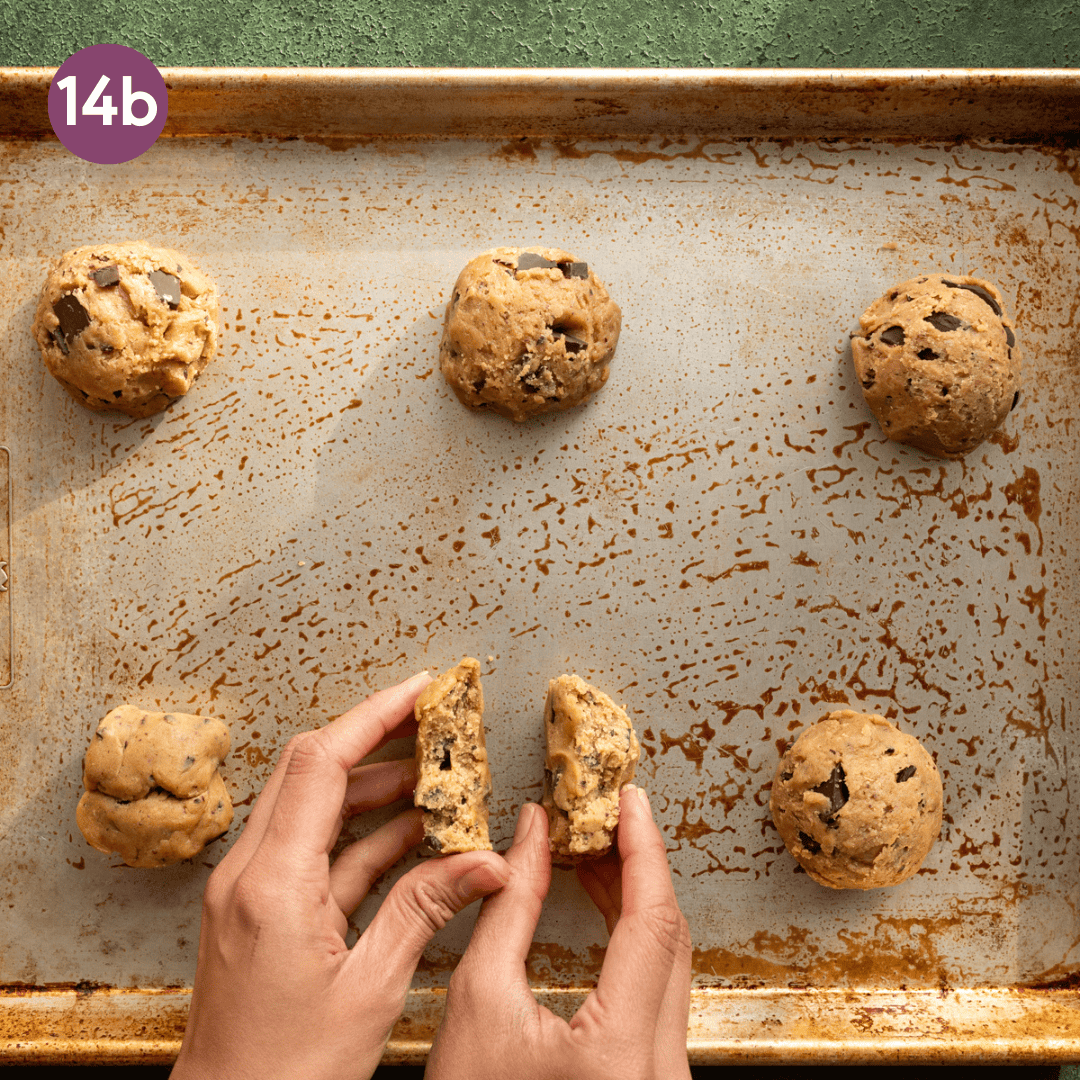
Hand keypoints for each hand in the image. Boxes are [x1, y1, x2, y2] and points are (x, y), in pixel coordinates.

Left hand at [171, 672, 510, 1079]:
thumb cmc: (287, 1073)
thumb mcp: (372, 989)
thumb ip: (426, 910)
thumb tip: (485, 861)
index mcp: (273, 884)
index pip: (322, 764)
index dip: (373, 716)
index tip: (418, 689)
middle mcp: (249, 874)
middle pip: (312, 771)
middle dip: (375, 738)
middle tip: (431, 724)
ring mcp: (249, 891)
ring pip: (314, 808)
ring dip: (373, 788)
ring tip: (433, 779)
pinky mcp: (259, 911)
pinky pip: (313, 851)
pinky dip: (361, 835)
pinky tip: (409, 833)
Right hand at [425, 785, 691, 1079]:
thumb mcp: (478, 1001)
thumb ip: (510, 906)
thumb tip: (532, 834)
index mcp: (621, 1056)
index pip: (652, 922)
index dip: (642, 848)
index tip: (630, 801)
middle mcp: (661, 1074)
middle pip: (670, 940)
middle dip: (636, 867)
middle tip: (602, 818)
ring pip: (670, 965)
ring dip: (635, 901)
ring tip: (594, 853)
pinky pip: (660, 992)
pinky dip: (634, 940)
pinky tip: (604, 908)